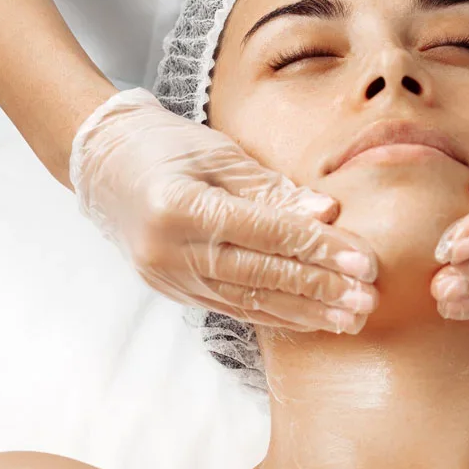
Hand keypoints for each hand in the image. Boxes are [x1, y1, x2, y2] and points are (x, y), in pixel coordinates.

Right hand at [69, 88, 378, 332]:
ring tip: (351, 319)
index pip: (265, 233)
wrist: (101, 166)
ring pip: (249, 301)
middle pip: (260, 275)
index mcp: (180, 206)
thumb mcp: (218, 153)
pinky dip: (276, 314)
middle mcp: (171, 250)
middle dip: (320, 290)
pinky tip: (312, 321)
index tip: (364, 262)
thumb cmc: (163, 147)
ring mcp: (170, 277)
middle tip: (367, 300)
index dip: (319, 250)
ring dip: (305, 313)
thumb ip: (272, 188)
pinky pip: (233, 307)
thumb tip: (327, 213)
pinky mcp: (174, 291)